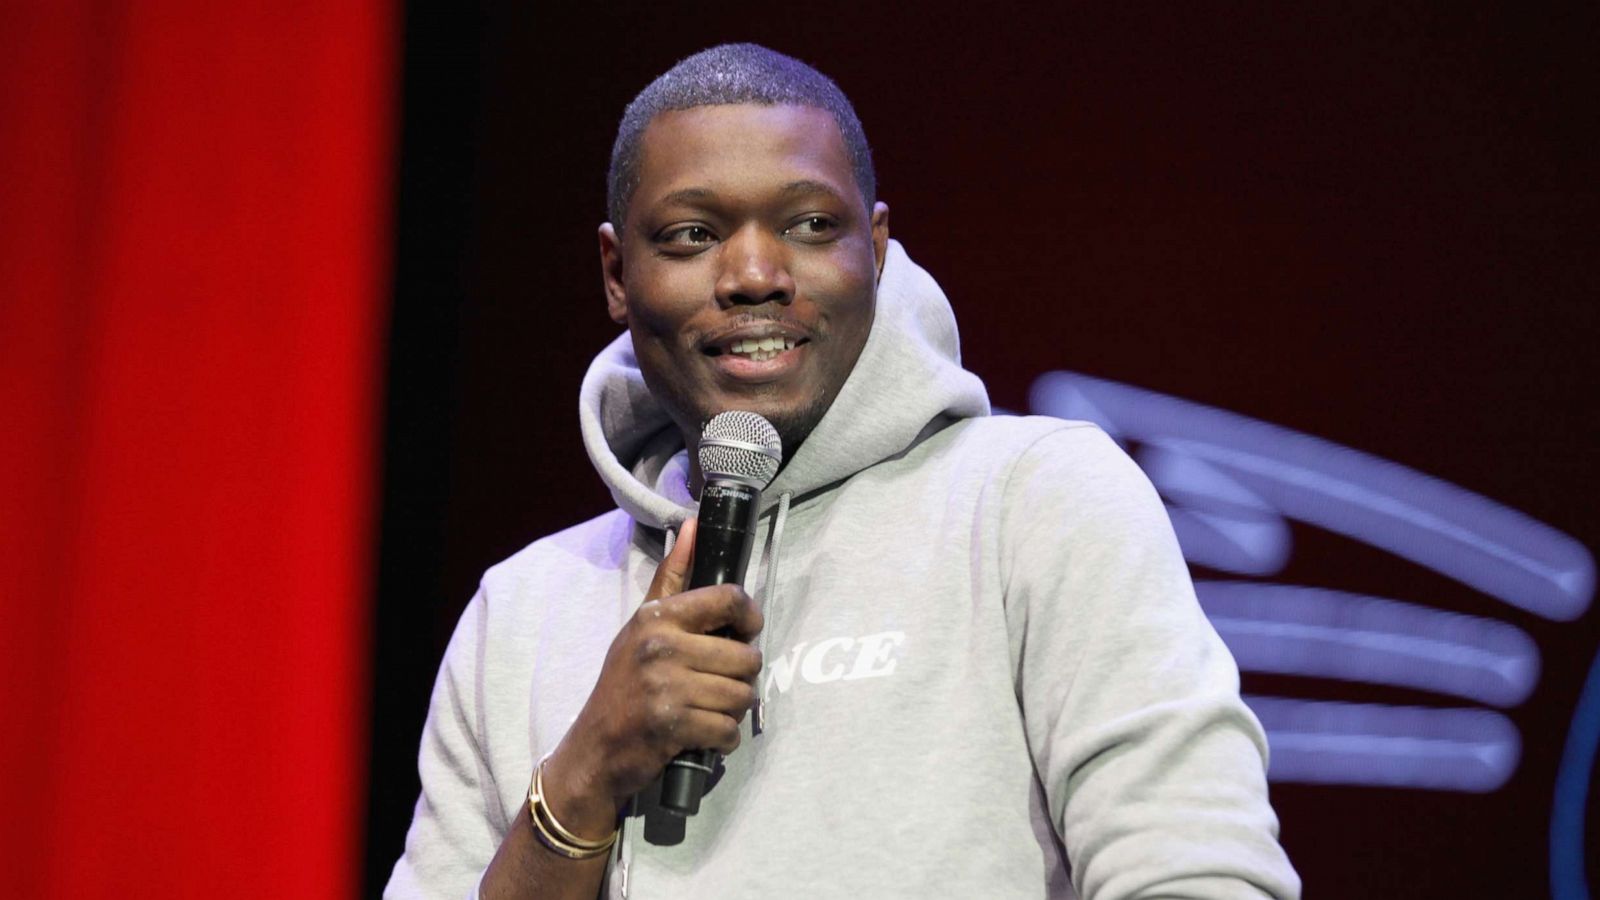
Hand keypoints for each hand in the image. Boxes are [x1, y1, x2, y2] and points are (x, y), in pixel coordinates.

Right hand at [542, 518, 762, 837]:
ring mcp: (666, 688)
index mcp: (658, 617)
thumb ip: (671, 578)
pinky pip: (728, 730)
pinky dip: (722, 739)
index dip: (749, 617)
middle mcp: (661, 647)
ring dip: (733, 710)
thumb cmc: (623, 685)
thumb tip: (694, 524)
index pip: (728, 599)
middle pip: (745, 657)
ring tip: (709, 709)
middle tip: (718, 684)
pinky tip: (704, 735)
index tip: (746, 631)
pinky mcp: (672, 726)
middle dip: (740, 677)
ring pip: (741, 695)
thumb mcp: (640, 626)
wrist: (593, 749)